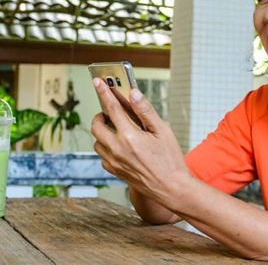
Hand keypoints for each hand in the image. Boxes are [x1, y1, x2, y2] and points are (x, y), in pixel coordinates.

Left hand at [90, 78, 190, 204]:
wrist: (171, 188)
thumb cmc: (170, 160)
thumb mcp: (163, 131)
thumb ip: (146, 111)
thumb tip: (133, 93)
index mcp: (130, 137)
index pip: (111, 108)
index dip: (104, 92)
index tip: (97, 81)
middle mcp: (117, 149)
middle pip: (96, 125)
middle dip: (100, 114)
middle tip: (110, 111)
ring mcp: (113, 162)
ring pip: (97, 141)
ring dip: (103, 131)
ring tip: (117, 127)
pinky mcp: (113, 171)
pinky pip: (102, 154)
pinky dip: (106, 146)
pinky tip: (119, 144)